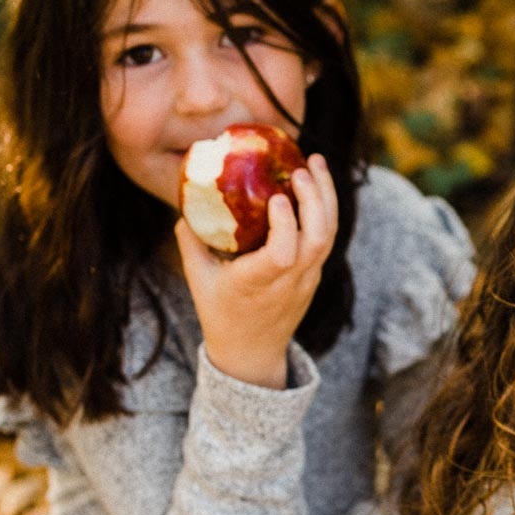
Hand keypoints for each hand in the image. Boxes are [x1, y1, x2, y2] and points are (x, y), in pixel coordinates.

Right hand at [177, 154, 338, 388]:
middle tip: (302, 168)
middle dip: (315, 200)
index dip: (285, 226)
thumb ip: (192, 243)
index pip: (282, 255)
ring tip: (315, 162)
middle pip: (317, 240)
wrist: (252, 352)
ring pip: (328, 236)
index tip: (277, 197)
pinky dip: (324, 208)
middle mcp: (288, 281)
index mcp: (257, 285)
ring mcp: (307, 278)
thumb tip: (186, 204)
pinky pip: (326, 238)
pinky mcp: (314, 273)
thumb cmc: (220, 314)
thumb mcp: (199, 281)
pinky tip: (316, 183)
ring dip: (326, 197)